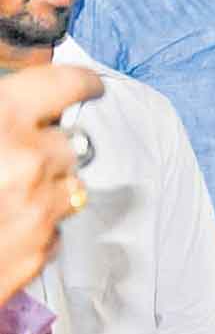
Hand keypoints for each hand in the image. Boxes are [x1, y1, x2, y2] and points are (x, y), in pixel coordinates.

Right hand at [0, 65, 102, 300]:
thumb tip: (12, 103)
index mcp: (3, 119)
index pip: (65, 85)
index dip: (80, 83)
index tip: (86, 86)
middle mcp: (29, 162)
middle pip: (70, 143)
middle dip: (49, 146)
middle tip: (17, 153)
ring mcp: (38, 209)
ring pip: (70, 186)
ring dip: (47, 186)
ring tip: (4, 192)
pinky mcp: (38, 250)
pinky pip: (54, 227)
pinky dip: (36, 223)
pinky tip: (1, 223)